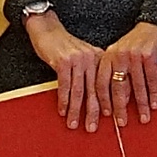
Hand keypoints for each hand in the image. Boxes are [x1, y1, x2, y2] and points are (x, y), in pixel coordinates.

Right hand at [26, 10, 111, 130]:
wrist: (47, 29)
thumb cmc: (65, 46)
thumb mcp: (84, 57)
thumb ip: (92, 73)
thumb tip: (101, 96)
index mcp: (100, 59)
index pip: (107, 85)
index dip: (108, 102)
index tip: (109, 118)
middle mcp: (92, 58)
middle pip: (95, 90)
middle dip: (93, 112)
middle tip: (92, 127)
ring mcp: (78, 60)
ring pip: (79, 91)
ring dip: (76, 110)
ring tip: (74, 123)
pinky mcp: (63, 61)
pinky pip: (65, 85)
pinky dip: (63, 100)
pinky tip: (63, 110)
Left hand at [101, 21, 156, 120]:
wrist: (153, 25)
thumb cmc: (136, 43)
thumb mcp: (119, 55)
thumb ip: (115, 72)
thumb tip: (115, 99)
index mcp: (107, 57)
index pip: (101, 83)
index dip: (102, 101)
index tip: (106, 115)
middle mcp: (118, 56)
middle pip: (117, 87)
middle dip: (120, 107)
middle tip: (121, 122)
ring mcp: (133, 55)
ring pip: (136, 86)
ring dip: (140, 104)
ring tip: (142, 117)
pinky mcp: (149, 56)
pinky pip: (151, 80)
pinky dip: (153, 94)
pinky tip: (154, 104)